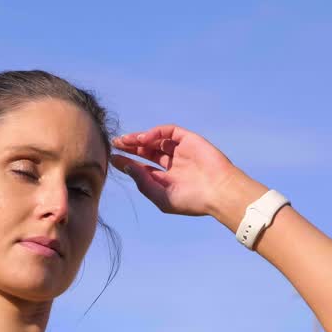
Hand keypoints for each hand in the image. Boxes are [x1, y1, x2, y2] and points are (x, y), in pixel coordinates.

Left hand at [110, 125, 244, 216]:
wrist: (218, 192)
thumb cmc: (192, 201)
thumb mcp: (161, 196)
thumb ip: (142, 181)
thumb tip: (126, 166)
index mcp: (166, 180)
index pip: (142, 167)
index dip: (127, 162)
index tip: (112, 158)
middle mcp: (172, 164)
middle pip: (146, 152)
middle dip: (130, 147)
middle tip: (114, 144)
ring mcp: (180, 151)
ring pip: (155, 140)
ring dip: (138, 139)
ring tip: (124, 141)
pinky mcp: (188, 140)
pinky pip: (168, 131)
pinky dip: (154, 133)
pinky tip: (143, 139)